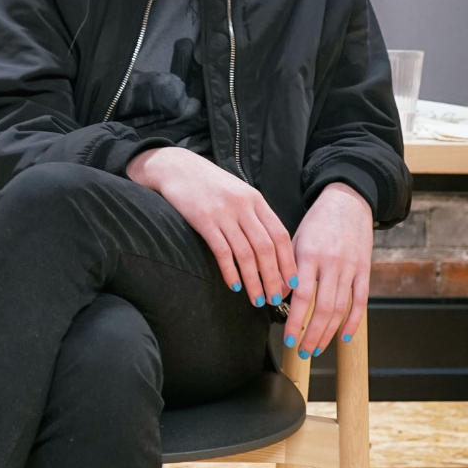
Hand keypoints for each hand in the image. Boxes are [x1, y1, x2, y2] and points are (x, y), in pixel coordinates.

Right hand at [126, 147, 296, 305]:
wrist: (176, 167)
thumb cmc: (207, 184)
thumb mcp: (237, 193)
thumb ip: (252, 215)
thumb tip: (268, 249)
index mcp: (255, 199)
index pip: (280, 234)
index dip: (288, 261)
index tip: (291, 283)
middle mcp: (243, 206)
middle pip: (266, 248)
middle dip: (273, 277)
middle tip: (276, 299)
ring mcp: (223, 213)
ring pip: (246, 253)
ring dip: (254, 281)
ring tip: (257, 300)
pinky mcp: (203, 220)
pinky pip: (222, 251)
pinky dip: (230, 272)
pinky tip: (235, 286)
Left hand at [283, 182, 372, 358]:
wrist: (348, 201)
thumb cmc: (318, 221)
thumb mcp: (295, 239)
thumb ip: (288, 267)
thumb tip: (278, 295)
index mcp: (310, 255)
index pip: (301, 296)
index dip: (295, 320)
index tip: (288, 337)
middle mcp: (332, 263)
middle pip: (323, 308)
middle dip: (312, 334)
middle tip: (302, 351)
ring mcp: (351, 268)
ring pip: (341, 308)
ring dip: (328, 333)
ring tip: (317, 348)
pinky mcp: (365, 270)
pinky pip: (361, 300)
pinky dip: (354, 321)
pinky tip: (344, 336)